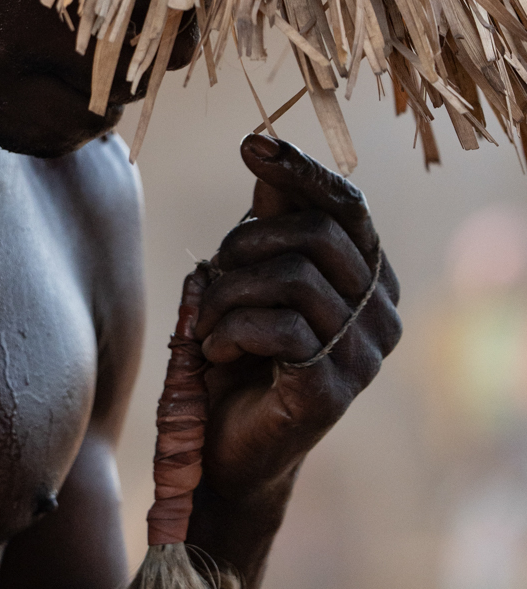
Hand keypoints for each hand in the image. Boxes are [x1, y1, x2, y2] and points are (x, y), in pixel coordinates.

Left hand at [192, 133, 400, 510]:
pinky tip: (213, 349)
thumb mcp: (252, 274)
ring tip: (207, 319)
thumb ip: (268, 218)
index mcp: (371, 278)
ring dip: (228, 292)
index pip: (348, 206)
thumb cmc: (241, 352)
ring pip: (293, 279)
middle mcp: (382, 314)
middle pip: (315, 235)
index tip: (251, 145)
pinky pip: (279, 329)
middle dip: (246, 244)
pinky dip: (230, 329)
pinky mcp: (331, 390)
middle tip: (213, 275)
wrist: (228, 446)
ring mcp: (364, 356)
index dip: (302, 171)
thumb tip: (259, 142)